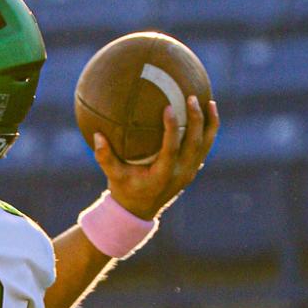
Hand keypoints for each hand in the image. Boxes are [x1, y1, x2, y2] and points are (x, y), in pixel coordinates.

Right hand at [92, 94, 219, 220]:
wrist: (140, 210)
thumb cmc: (124, 189)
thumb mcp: (113, 175)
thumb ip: (104, 157)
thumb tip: (97, 135)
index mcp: (162, 175)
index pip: (171, 149)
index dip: (171, 128)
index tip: (168, 107)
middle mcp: (180, 174)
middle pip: (194, 144)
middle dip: (196, 120)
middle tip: (192, 98)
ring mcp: (189, 172)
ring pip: (205, 145)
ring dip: (209, 124)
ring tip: (210, 101)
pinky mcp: (191, 170)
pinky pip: (204, 148)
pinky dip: (208, 131)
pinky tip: (207, 113)